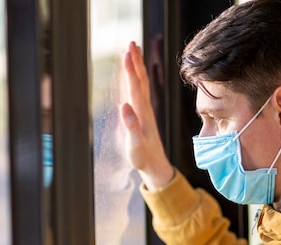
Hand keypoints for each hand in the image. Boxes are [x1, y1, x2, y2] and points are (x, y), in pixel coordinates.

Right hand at [120, 41, 173, 189]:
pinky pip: (139, 91)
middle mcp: (144, 108)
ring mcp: (144, 110)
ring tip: (133, 50)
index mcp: (141, 113)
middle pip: (140, 80)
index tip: (126, 52)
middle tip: (131, 42)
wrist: (155, 165)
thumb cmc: (142, 157)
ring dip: (137, 66)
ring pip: (141, 83)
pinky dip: (136, 78)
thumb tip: (125, 105)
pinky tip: (133, 73)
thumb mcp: (135, 145)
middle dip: (135, 61)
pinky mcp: (143, 114)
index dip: (130, 70)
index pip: (135, 87)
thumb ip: (131, 126)